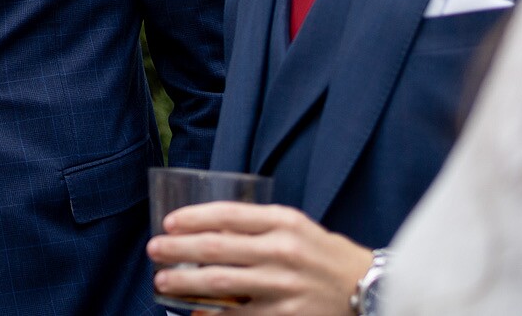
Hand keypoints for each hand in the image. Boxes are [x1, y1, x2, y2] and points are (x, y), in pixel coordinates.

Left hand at [147, 202, 371, 315]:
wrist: (367, 288)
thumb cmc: (322, 254)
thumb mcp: (295, 227)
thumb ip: (258, 226)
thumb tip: (207, 230)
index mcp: (284, 222)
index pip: (227, 215)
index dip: (193, 218)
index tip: (168, 222)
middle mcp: (283, 251)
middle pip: (217, 248)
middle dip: (178, 250)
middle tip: (154, 250)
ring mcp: (284, 286)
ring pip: (222, 283)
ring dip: (185, 283)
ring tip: (162, 281)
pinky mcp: (288, 315)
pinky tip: (194, 314)